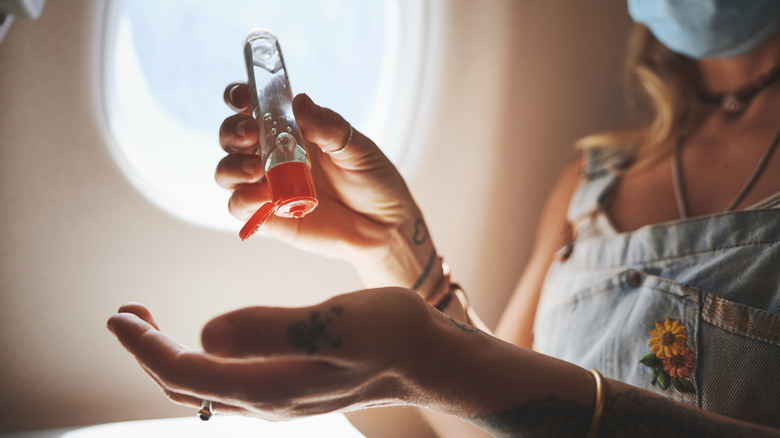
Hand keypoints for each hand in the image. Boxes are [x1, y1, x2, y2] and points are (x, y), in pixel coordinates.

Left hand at [107, 289, 437, 420]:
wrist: (427, 358)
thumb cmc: (390, 335)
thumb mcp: (335, 326)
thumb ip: (271, 332)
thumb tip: (204, 335)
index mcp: (269, 386)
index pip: (185, 372)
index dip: (144, 345)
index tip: (117, 315)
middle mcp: (265, 400)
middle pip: (184, 385)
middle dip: (146, 351)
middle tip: (125, 313)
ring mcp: (276, 397)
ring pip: (202, 387)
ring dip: (167, 356)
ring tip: (149, 323)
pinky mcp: (289, 385)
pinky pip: (225, 382)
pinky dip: (198, 360)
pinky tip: (205, 340)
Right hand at [217, 84, 441, 291]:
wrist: (384, 226)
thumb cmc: (374, 181)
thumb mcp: (358, 148)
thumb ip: (329, 127)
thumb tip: (300, 102)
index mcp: (295, 128)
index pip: (255, 106)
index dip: (241, 97)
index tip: (242, 97)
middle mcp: (275, 153)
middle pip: (233, 135)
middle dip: (233, 130)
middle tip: (251, 134)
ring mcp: (268, 184)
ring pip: (228, 170)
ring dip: (232, 165)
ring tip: (255, 169)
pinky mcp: (269, 215)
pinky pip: (239, 205)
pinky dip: (243, 198)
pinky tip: (262, 197)